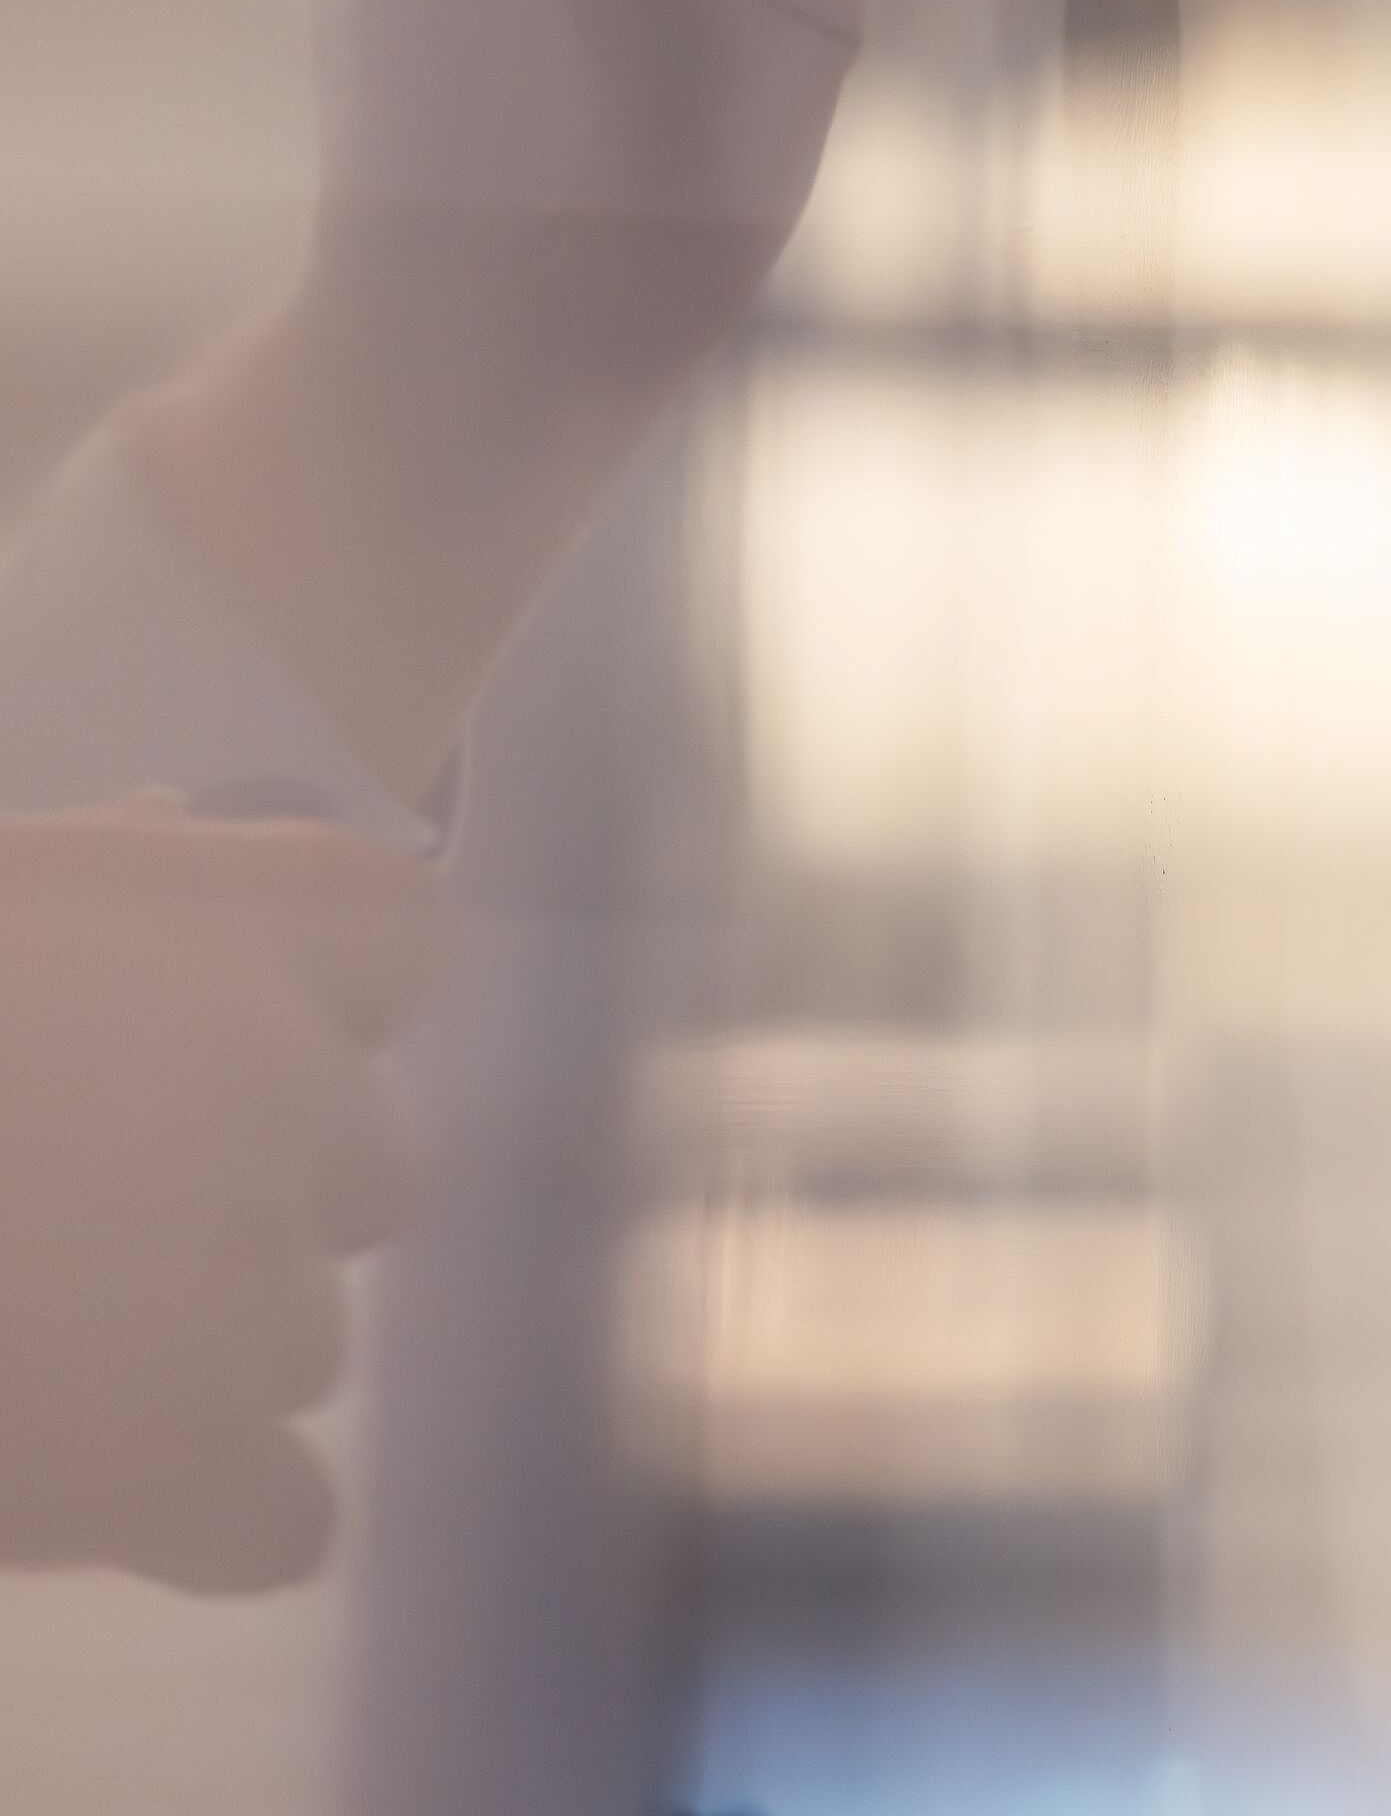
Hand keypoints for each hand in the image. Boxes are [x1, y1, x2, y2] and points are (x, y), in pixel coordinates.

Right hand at [0, 806, 447, 1592]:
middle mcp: (283, 1085)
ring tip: (23, 1351)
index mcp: (229, 922)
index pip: (403, 940)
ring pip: (306, 1341)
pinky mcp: (179, 1470)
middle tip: (84, 1226)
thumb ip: (95, 876)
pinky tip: (80, 1492)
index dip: (332, 996)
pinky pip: (284, 1514)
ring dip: (199, 1356)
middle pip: (372, 1161)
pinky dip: (204, 1520)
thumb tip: (179, 819)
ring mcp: (245, 1281)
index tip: (225, 1031)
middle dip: (257, 1198)